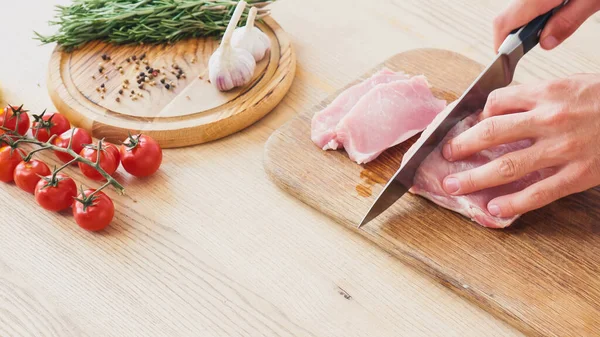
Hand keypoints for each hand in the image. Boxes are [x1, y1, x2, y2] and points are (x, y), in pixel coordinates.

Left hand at [441, 74, 599, 217]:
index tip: (465, 125)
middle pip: (491, 132)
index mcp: (548, 92)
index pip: (498, 101)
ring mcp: (563, 149)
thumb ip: (538, 97)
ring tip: (454, 186)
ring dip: (475, 178)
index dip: (477, 114)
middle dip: (462, 146)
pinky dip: (513, 203)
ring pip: (507, 165)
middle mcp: (550, 119)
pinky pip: (539, 192)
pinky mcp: (579, 174)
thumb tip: (502, 110)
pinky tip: (493, 209)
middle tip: (445, 156)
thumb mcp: (572, 84)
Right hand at [493, 0, 599, 50]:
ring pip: (520, 2)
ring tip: (549, 25)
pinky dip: (536, 5)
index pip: (504, 23)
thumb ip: (568, 21)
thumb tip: (546, 42)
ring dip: (527, 17)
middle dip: (514, 32)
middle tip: (528, 47)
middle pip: (509, 12)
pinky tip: (555, 7)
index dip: (500, 45)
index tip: (506, 60)